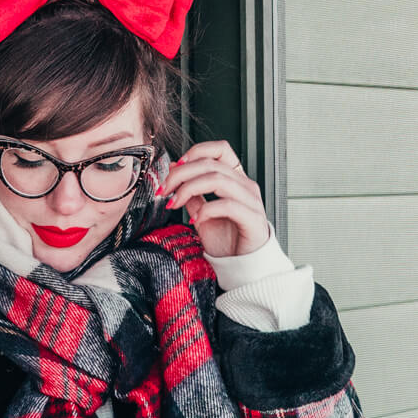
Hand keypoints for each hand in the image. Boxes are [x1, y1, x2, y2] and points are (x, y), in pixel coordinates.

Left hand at [163, 140, 270, 258]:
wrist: (243, 268)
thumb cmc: (227, 242)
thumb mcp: (202, 214)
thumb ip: (192, 194)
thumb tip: (175, 171)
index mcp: (235, 180)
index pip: (221, 149)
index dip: (197, 151)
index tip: (176, 166)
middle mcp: (245, 186)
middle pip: (211, 164)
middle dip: (181, 174)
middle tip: (164, 189)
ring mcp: (251, 201)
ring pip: (217, 179)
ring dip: (189, 189)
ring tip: (174, 203)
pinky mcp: (253, 218)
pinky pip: (227, 205)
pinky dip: (206, 210)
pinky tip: (196, 220)